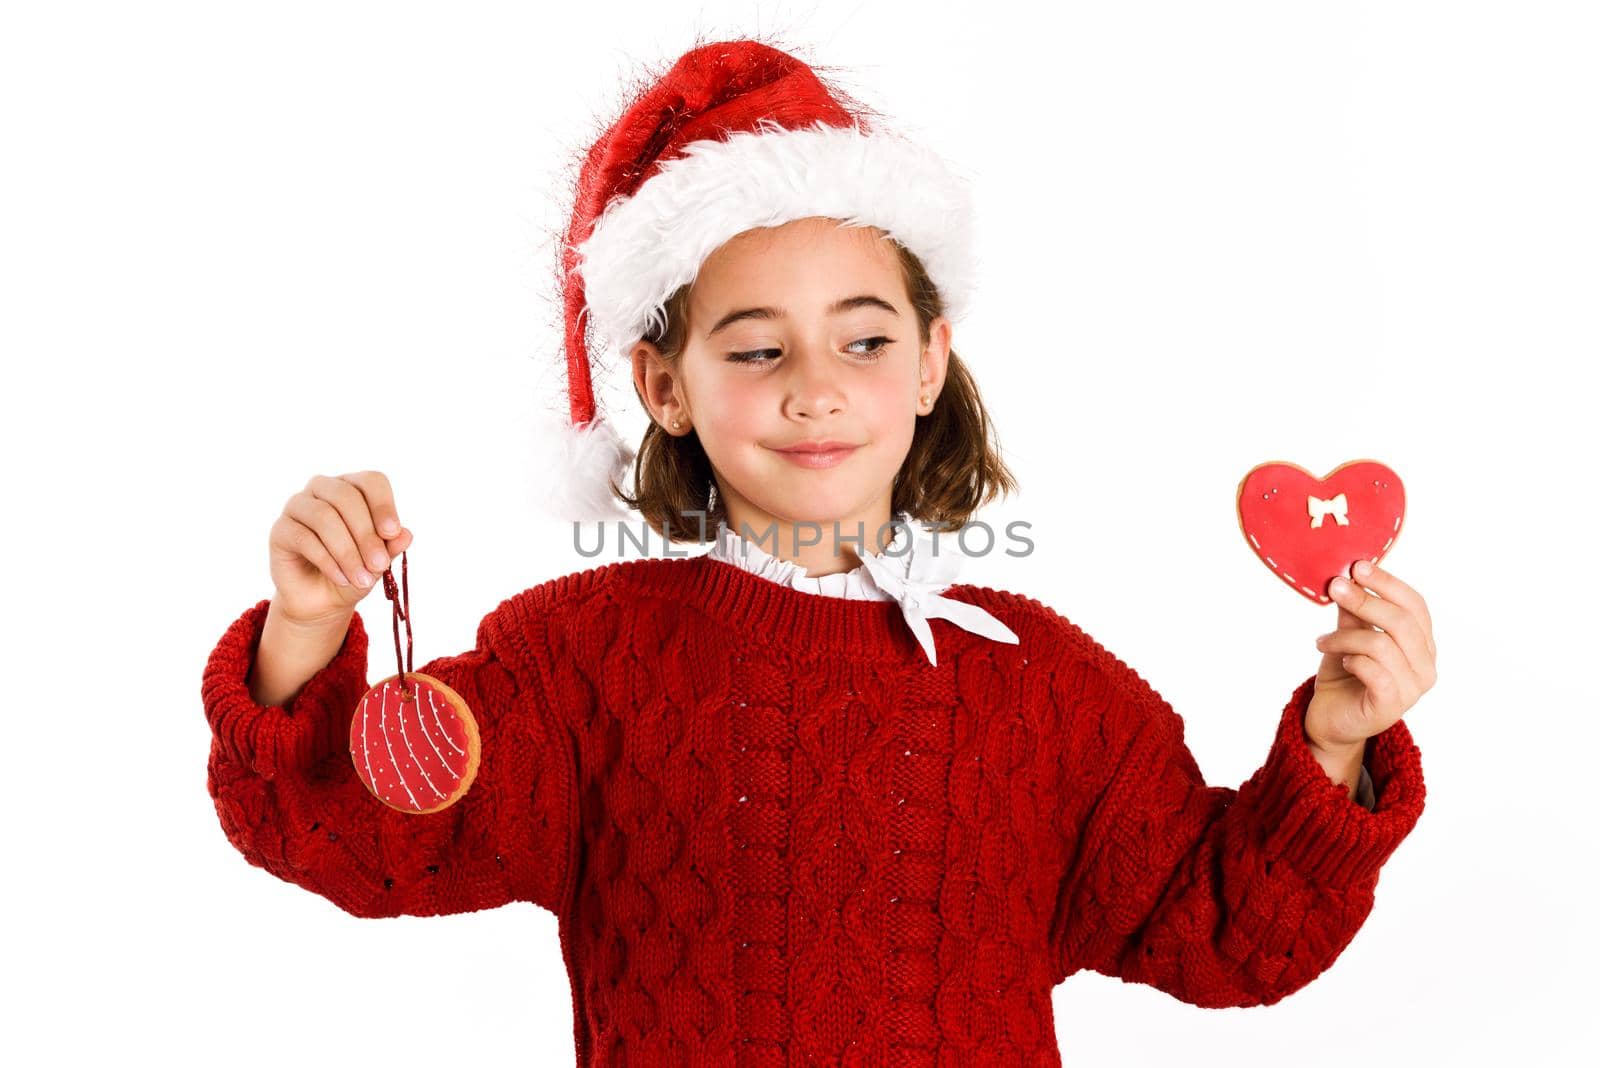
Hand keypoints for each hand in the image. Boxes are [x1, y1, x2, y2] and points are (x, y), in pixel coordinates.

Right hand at [268, 471, 413, 628]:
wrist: (321, 600)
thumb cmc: (354, 571)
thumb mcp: (377, 562)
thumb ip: (390, 546)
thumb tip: (406, 534)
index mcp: (353, 488)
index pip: (371, 481)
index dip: (383, 504)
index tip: (393, 533)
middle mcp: (323, 489)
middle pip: (346, 497)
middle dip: (366, 534)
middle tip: (380, 565)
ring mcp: (298, 506)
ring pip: (324, 517)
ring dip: (348, 552)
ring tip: (362, 579)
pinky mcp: (281, 529)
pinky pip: (304, 538)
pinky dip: (328, 561)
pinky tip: (341, 578)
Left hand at [1306, 560, 1437, 751]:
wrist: (1332, 721)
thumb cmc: (1345, 676)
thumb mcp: (1348, 637)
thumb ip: (1353, 613)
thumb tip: (1346, 577)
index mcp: (1422, 644)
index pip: (1415, 605)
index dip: (1388, 583)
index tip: (1357, 566)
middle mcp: (1425, 665)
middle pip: (1401, 622)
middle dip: (1365, 600)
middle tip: (1334, 587)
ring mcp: (1412, 688)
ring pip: (1382, 645)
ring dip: (1345, 636)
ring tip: (1322, 641)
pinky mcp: (1391, 706)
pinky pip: (1375, 672)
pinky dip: (1353, 659)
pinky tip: (1340, 660)